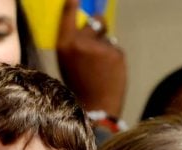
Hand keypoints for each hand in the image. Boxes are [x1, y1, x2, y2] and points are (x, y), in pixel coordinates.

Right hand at [56, 0, 126, 116]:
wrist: (95, 108)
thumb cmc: (79, 87)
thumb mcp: (68, 63)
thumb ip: (76, 45)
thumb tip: (90, 28)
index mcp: (65, 45)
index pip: (69, 16)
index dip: (73, 5)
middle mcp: (81, 42)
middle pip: (95, 22)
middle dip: (99, 28)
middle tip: (99, 42)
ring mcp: (100, 47)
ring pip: (107, 39)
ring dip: (106, 49)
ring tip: (101, 69)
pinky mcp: (116, 53)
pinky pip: (116, 50)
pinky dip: (114, 59)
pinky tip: (109, 73)